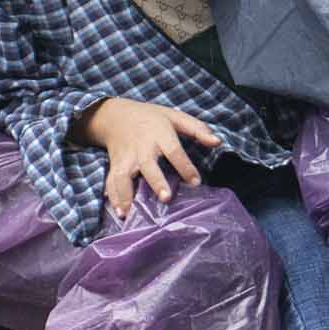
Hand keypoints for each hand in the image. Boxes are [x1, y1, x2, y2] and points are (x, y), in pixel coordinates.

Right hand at [81, 97, 220, 220]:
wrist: (116, 116)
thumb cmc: (151, 118)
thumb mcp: (175, 117)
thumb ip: (197, 129)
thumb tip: (217, 142)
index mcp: (159, 134)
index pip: (174, 150)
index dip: (185, 166)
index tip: (195, 182)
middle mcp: (141, 148)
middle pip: (148, 165)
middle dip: (156, 182)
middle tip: (165, 198)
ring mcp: (125, 158)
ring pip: (123, 177)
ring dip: (126, 195)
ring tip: (131, 214)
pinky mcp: (115, 166)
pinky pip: (111, 182)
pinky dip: (114, 198)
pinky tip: (120, 213)